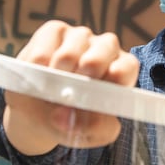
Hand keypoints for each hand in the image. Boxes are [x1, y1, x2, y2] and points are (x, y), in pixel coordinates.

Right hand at [2, 20, 139, 153]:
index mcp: (122, 71)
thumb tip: (67, 117)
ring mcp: (81, 36)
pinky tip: (39, 77)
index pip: (127, 67)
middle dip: (84, 77)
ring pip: (69, 54)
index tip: (96, 95)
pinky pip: (43, 51)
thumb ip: (93, 128)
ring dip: (56, 79)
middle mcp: (106, 48)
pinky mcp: (55, 31)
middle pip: (102, 52)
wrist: (38, 113)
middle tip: (69, 95)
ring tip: (51, 91)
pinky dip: (37, 71)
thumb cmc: (71, 120)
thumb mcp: (89, 134)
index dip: (113, 78)